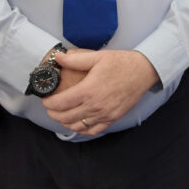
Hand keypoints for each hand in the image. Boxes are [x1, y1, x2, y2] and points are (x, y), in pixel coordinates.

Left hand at [42, 49, 158, 136]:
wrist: (143, 71)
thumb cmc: (121, 63)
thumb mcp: (97, 57)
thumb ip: (75, 59)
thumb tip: (58, 57)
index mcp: (89, 90)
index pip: (61, 103)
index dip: (49, 103)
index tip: (45, 100)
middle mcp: (95, 105)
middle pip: (66, 117)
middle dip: (53, 114)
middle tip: (50, 108)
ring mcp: (104, 114)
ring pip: (77, 126)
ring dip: (65, 123)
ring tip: (61, 116)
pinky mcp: (112, 118)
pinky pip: (93, 131)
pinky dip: (82, 130)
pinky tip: (78, 124)